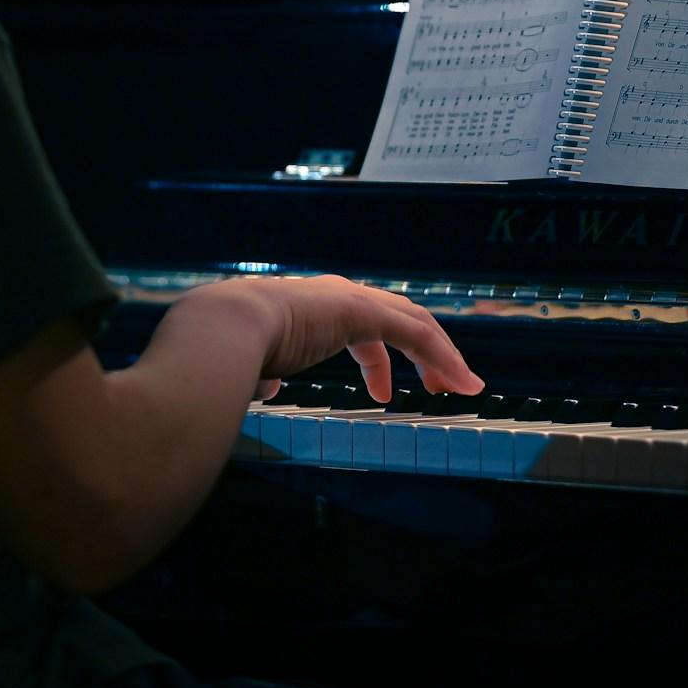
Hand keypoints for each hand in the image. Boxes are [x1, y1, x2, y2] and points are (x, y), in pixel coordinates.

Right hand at [211, 274, 483, 403]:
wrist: (225, 331)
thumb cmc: (231, 349)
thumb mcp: (254, 362)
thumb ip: (265, 370)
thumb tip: (265, 383)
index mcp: (312, 308)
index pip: (360, 328)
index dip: (378, 360)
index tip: (384, 391)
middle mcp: (336, 296)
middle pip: (396, 320)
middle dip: (422, 353)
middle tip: (438, 386)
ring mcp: (352, 300)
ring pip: (415, 324)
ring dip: (442, 356)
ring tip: (462, 387)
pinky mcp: (365, 312)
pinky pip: (417, 335)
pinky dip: (444, 358)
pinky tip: (460, 383)